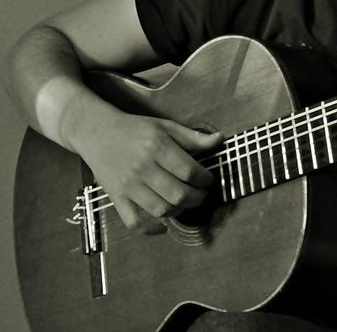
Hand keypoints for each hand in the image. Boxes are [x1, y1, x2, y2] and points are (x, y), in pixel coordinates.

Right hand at [71, 107, 222, 231]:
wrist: (97, 132)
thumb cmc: (135, 128)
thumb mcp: (165, 126)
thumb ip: (193, 137)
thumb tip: (220, 139)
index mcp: (157, 147)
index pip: (189, 171)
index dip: (205, 179)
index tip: (209, 180)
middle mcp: (143, 168)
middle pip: (178, 193)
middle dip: (197, 198)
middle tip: (202, 194)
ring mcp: (128, 185)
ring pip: (160, 209)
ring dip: (179, 211)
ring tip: (185, 203)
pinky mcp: (116, 197)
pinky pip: (134, 222)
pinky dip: (151, 229)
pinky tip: (163, 224)